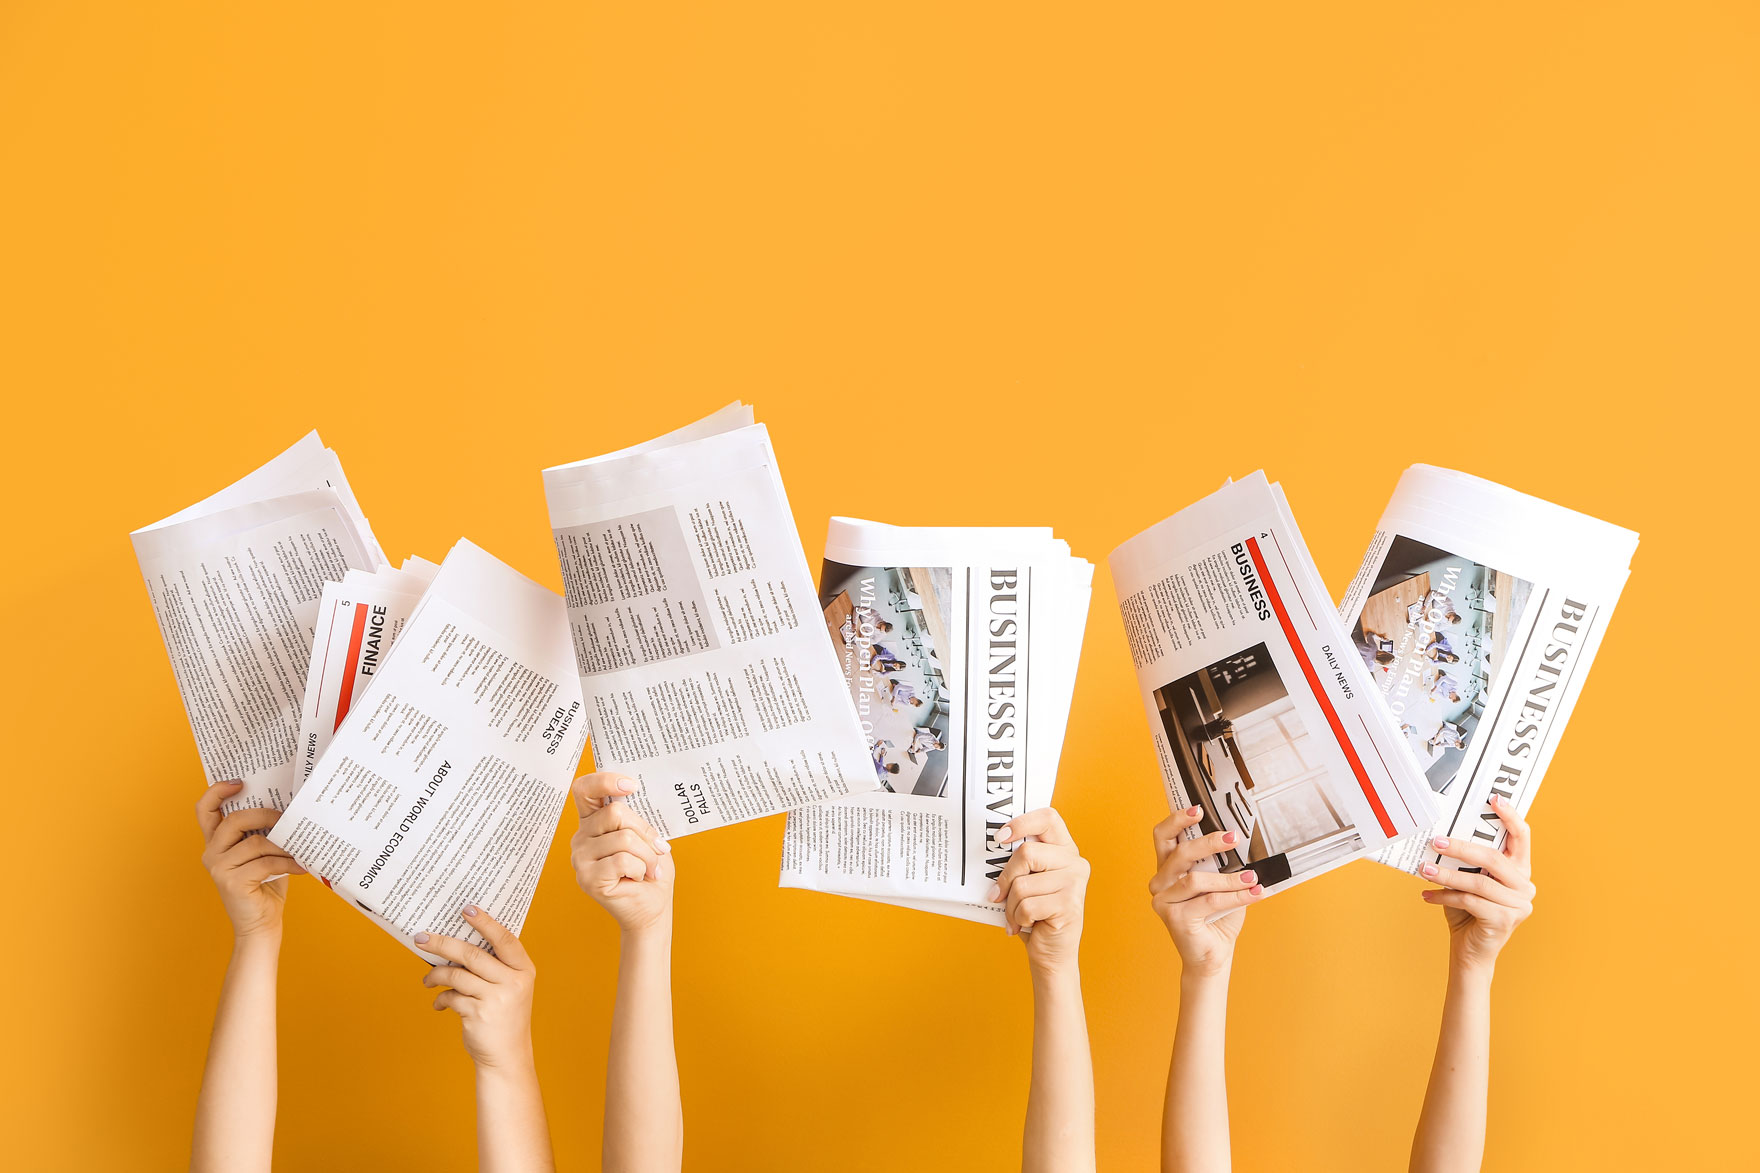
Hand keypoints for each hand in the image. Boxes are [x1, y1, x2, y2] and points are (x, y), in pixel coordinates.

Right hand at [196, 780, 305, 939]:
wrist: (261, 924)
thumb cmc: (266, 885)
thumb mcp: (262, 852)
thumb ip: (263, 831)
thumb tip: (287, 805)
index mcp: (216, 842)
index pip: (205, 810)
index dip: (217, 792)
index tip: (239, 782)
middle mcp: (211, 853)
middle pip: (235, 820)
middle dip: (265, 815)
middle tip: (288, 818)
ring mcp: (219, 868)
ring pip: (256, 842)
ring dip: (284, 845)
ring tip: (301, 848)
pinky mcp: (232, 883)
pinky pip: (266, 863)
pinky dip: (288, 863)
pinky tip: (302, 866)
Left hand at [417, 906, 537, 1070]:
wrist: (507, 1057)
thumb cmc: (504, 1017)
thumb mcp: (510, 988)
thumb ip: (493, 968)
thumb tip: (454, 946)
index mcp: (524, 970)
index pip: (505, 939)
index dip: (485, 922)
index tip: (466, 908)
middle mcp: (513, 982)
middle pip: (472, 954)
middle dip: (442, 943)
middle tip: (421, 938)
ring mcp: (496, 999)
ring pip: (456, 974)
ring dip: (435, 975)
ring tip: (427, 979)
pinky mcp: (478, 1015)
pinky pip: (451, 997)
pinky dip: (441, 998)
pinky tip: (439, 1002)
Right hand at [570, 772, 673, 934]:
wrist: (652, 907)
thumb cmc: (650, 869)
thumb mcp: (647, 836)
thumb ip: (636, 817)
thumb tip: (635, 795)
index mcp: (593, 821)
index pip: (584, 790)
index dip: (605, 781)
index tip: (631, 785)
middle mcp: (581, 837)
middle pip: (615, 814)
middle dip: (645, 832)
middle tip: (657, 849)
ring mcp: (581, 858)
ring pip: (624, 838)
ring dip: (647, 855)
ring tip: (649, 868)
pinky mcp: (588, 878)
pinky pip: (623, 860)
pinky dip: (640, 868)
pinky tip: (638, 878)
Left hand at [992, 808, 1089, 978]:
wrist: (1051, 954)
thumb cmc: (1034, 914)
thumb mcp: (1027, 882)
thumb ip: (1020, 864)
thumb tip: (988, 851)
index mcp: (1065, 849)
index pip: (1048, 818)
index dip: (1021, 823)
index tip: (999, 838)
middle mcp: (1075, 862)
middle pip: (1026, 854)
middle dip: (1005, 878)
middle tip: (997, 895)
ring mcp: (1075, 883)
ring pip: (1022, 884)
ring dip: (1011, 906)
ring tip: (1017, 916)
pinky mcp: (1069, 905)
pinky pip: (1027, 906)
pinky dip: (1017, 919)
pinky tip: (1024, 926)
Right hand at [1148, 806, 1264, 977]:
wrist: (1213, 957)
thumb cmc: (1216, 918)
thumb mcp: (1220, 884)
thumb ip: (1222, 864)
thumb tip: (1241, 841)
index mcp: (1167, 869)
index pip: (1163, 836)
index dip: (1177, 820)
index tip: (1198, 809)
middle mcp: (1160, 882)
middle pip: (1180, 853)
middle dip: (1208, 843)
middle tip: (1233, 837)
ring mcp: (1163, 901)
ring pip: (1197, 880)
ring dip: (1229, 878)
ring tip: (1252, 877)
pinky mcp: (1174, 918)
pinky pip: (1209, 901)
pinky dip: (1235, 897)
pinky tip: (1254, 893)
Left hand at [1420, 794, 1534, 973]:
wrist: (1470, 951)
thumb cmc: (1467, 911)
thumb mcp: (1468, 880)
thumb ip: (1465, 862)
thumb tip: (1441, 834)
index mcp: (1520, 871)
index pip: (1522, 837)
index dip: (1510, 816)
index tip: (1494, 798)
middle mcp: (1525, 886)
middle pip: (1493, 858)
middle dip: (1462, 847)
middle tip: (1436, 841)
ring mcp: (1518, 905)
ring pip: (1478, 882)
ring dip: (1445, 874)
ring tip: (1423, 869)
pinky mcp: (1504, 921)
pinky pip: (1469, 901)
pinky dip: (1444, 897)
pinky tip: (1426, 896)